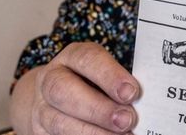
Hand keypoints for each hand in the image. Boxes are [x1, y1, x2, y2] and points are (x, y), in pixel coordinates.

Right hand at [10, 42, 139, 134]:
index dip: (109, 75)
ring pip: (59, 122)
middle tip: (127, 120)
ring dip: (92, 132)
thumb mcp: (104, 74)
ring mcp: (42, 109)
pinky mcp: (40, 132)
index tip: (132, 92)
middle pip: (65, 91)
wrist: (54, 100)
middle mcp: (51, 80)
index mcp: (71, 58)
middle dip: (98, 108)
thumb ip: (120, 84)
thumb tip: (146, 100)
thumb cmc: (92, 83)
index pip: (87, 59)